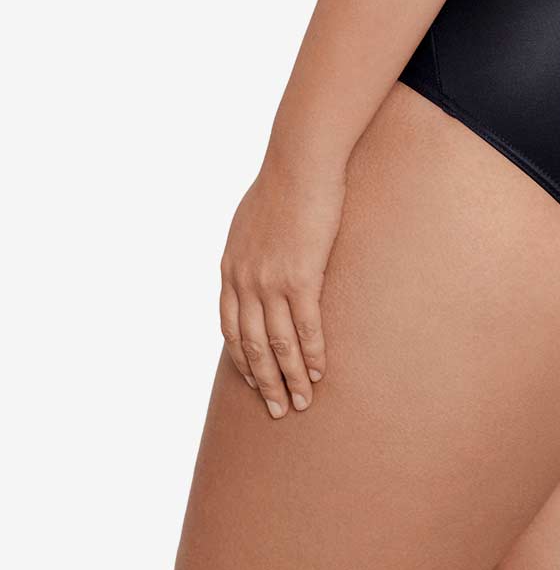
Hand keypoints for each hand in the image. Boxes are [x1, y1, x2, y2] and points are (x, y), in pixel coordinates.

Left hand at [219, 152, 345, 417]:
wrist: (300, 161)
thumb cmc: (283, 181)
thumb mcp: (250, 220)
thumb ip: (250, 247)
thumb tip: (257, 259)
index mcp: (230, 269)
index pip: (230, 328)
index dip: (243, 360)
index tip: (255, 383)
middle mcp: (244, 281)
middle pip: (250, 346)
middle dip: (264, 382)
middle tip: (278, 409)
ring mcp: (270, 281)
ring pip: (277, 345)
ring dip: (289, 378)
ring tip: (301, 402)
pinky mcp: (300, 276)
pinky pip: (305, 327)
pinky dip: (310, 354)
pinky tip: (318, 372)